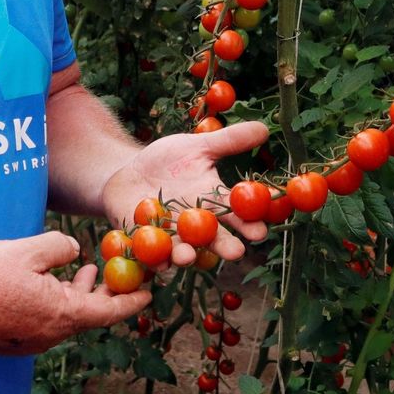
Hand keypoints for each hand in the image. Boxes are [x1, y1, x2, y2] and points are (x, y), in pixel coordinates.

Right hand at [0, 231, 151, 354]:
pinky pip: (48, 320)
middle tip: (120, 273)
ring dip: (81, 294)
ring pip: (68, 316)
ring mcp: (33, 339)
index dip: (132, 300)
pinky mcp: (16, 339)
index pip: (110, 311)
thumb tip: (74, 250)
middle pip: (90, 314)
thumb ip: (59, 246)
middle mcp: (51, 333)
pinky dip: (59, 300)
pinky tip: (52, 282)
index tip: (150, 291)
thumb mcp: (28, 250)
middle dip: (107, 293)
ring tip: (88, 271)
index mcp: (63, 314)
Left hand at [101, 120, 270, 266]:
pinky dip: (154, 261)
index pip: (236, 213)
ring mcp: (171, 234)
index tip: (261, 228)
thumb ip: (230, 141)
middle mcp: (196, 224)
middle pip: (213, 239)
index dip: (249, 221)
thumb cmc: (169, 160)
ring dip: (186, 256)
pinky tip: (158, 264)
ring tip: (189, 256)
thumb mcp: (198, 146)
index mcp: (213, 201)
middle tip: (236, 253)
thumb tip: (265, 128)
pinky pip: (151, 255)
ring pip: (183, 250)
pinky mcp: (145, 241)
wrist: (129, 171)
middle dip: (224, 246)